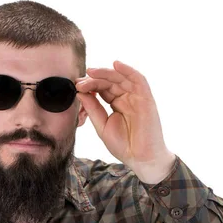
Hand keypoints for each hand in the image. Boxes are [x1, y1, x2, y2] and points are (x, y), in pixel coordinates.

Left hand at [75, 60, 175, 183]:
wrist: (140, 158)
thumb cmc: (123, 145)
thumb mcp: (102, 125)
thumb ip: (92, 109)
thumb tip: (80, 93)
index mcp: (116, 104)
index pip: (102, 89)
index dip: (89, 85)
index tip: (76, 86)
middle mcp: (127, 98)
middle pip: (110, 81)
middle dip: (94, 78)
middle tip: (80, 81)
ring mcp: (137, 97)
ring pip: (121, 78)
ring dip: (106, 72)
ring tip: (91, 72)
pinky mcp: (146, 99)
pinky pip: (138, 80)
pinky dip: (128, 70)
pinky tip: (116, 64)